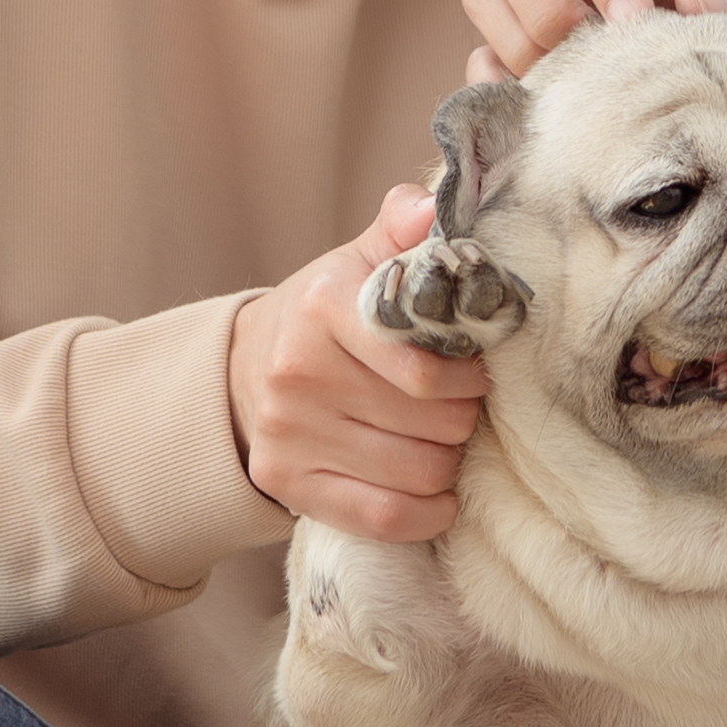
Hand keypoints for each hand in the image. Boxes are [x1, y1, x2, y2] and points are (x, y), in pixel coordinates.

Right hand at [229, 185, 483, 544]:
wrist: (246, 368)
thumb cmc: (324, 316)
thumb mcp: (356, 263)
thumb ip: (400, 231)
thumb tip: (429, 208)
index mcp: (322, 309)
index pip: (422, 366)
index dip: (469, 374)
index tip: (480, 368)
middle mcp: (296, 374)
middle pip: (430, 422)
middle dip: (464, 416)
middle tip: (464, 406)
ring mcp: (288, 435)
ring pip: (417, 471)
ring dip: (449, 461)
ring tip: (445, 439)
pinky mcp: (287, 485)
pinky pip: (384, 517)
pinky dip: (427, 511)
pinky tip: (436, 492)